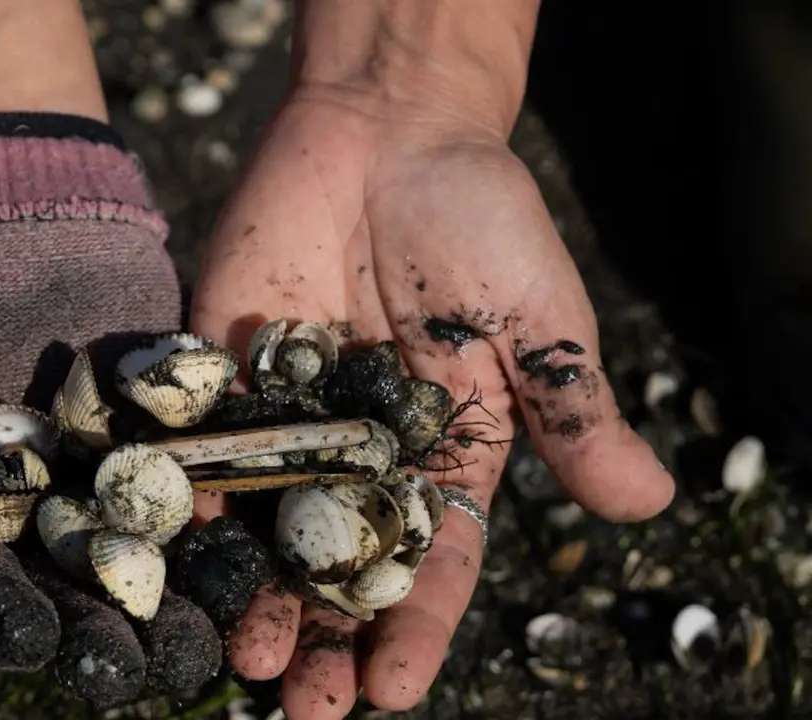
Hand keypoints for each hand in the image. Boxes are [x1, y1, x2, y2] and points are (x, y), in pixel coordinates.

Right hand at [0, 136, 221, 708]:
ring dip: (178, 607)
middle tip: (138, 667)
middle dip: (107, 640)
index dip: (5, 623)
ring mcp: (118, 492)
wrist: (6, 221)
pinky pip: (207, 491)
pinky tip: (251, 551)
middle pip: (78, 603)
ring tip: (206, 635)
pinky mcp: (177, 448)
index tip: (30, 637)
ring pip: (152, 566)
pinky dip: (228, 520)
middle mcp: (46, 533)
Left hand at [189, 89, 675, 716]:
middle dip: (324, 637)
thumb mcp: (538, 317)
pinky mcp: (229, 374)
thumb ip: (571, 408)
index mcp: (444, 453)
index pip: (431, 560)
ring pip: (268, 526)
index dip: (415, 627)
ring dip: (253, 595)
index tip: (396, 692)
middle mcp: (361, 454)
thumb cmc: (481, 220)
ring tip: (242, 661)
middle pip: (340, 565)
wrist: (387, 132)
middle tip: (304, 708)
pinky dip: (189, 503)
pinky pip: (205, 448)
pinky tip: (174, 561)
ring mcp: (291, 419)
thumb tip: (650, 503)